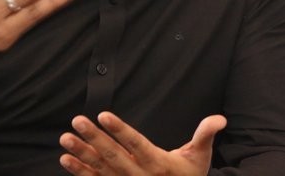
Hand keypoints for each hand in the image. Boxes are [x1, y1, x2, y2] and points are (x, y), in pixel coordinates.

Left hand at [59, 112, 226, 174]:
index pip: (138, 145)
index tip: (104, 115)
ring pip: (101, 170)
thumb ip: (205, 135)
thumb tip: (219, 118)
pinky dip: (80, 171)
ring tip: (65, 138)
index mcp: (160, 166)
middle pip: (115, 157)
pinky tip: (66, 158)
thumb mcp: (200, 158)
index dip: (121, 131)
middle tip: (78, 120)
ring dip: (82, 154)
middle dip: (95, 139)